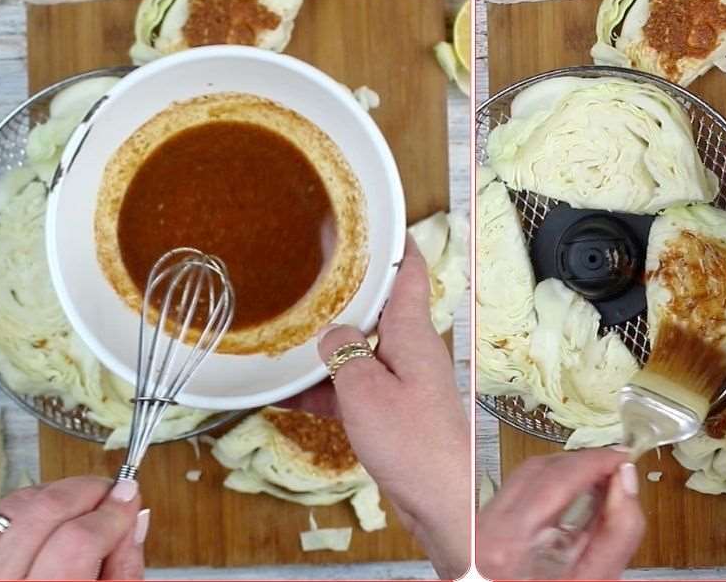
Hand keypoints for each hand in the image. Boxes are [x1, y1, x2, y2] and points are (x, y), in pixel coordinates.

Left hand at [0, 476, 147, 579]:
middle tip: (110, 493)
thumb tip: (133, 521)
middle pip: (45, 513)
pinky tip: (45, 518)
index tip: (129, 497)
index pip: (79, 540)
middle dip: (86, 491)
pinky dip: (24, 509)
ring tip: (81, 504)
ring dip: (56, 495)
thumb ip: (123, 569)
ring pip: (16, 508)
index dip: (112, 511)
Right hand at [316, 236, 469, 577]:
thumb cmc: (412, 442)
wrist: (440, 502)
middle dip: (343, 294)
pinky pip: (353, 390)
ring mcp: (403, 383)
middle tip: (307, 275)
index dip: (391, 243)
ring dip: (326, 347)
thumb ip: (344, 354)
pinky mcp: (393, 414)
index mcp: (413, 333)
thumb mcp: (365, 390)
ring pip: (359, 352)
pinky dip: (324, 390)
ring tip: (285, 334)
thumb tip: (332, 332)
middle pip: (377, 311)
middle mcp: (411, 351)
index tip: (367, 222)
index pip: (409, 273)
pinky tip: (288, 394)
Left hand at [477, 448, 644, 579]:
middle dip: (582, 463)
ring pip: (526, 473)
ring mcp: (479, 526)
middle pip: (540, 470)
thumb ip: (616, 531)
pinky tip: (571, 497)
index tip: (623, 458)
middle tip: (616, 467)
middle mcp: (486, 528)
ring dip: (565, 471)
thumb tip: (625, 480)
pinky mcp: (481, 526)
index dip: (595, 461)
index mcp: (509, 543)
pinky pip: (516, 489)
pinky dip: (547, 485)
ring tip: (599, 481)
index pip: (557, 479)